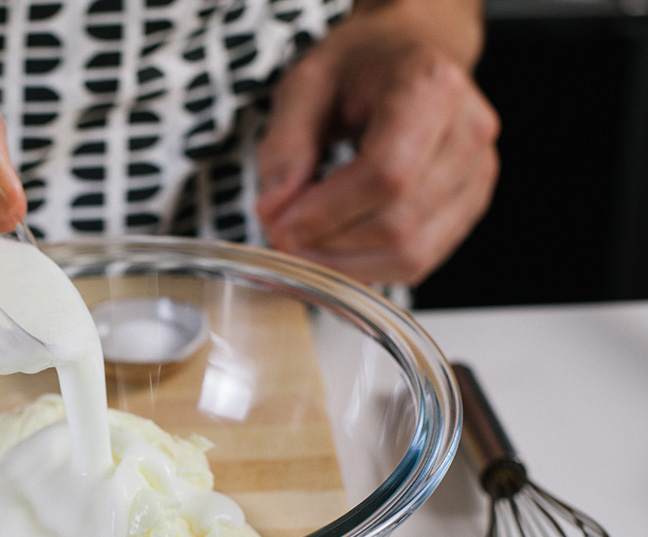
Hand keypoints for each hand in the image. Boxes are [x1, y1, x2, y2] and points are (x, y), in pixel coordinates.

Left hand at [255, 0, 499, 286]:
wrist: (409, 53)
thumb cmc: (362, 64)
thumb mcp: (306, 83)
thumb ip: (285, 144)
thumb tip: (275, 209)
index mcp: (431, 86)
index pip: (386, 175)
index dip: (327, 213)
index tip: (279, 226)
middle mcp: (468, 130)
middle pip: (399, 224)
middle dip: (329, 246)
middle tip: (280, 238)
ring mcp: (477, 172)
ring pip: (412, 254)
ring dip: (346, 266)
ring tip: (303, 246)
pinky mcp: (470, 204)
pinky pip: (420, 261)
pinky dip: (368, 267)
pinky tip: (334, 249)